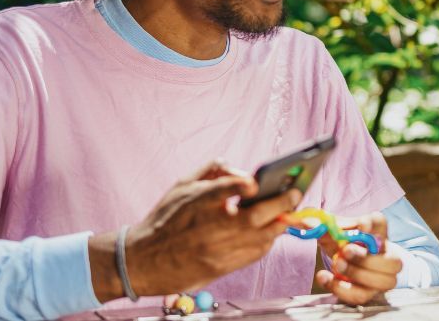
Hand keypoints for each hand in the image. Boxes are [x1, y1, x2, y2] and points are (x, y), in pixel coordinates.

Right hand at [89, 160, 301, 300]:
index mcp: (195, 202)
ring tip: (288, 212)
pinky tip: (271, 230)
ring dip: (279, 223)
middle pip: (253, 217)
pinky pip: (253, 254)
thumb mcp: (182, 185)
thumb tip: (245, 173)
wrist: (143, 261)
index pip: (220, 191)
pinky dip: (267, 241)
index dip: (240, 185)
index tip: (255, 182)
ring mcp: (215, 250)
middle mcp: (206, 228)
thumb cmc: (166, 218)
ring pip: (260, 238)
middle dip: (280, 204)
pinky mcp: (220, 268)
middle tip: (295, 193)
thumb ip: (214, 170)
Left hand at [315, 212, 402, 304]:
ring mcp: (382, 277)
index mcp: (377, 233)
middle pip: (393, 260)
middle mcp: (386, 255)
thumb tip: (307, 223)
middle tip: (346, 252)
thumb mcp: (332, 232)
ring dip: (357, 274)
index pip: (381, 223)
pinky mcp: (370, 292)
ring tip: (337, 265)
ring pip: (383, 281)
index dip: (373, 224)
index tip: (361, 225)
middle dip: (367, 258)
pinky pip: (361, 295)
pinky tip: (326, 278)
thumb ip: (322, 227)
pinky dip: (341, 288)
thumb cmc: (342, 242)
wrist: (341, 260)